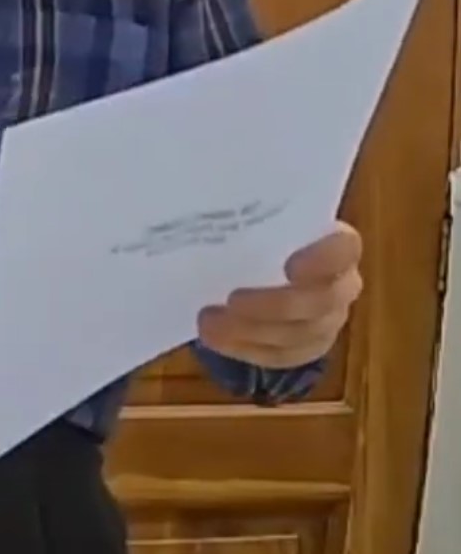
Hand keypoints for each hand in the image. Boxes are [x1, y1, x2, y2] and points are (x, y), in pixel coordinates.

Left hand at [198, 222, 361, 367]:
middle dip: (273, 306)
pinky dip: (248, 349)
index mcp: (335, 243)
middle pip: (322, 302)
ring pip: (302, 334)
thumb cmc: (259, 236)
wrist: (261, 269)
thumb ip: (249, 218)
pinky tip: (217, 340)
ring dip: (252, 332)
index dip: (323, 260)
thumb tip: (211, 198)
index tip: (289, 266)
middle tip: (231, 300)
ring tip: (208, 322)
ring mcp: (330, 319)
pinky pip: (284, 355)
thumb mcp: (257, 222)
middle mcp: (342, 283)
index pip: (344, 249)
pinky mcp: (309, 346)